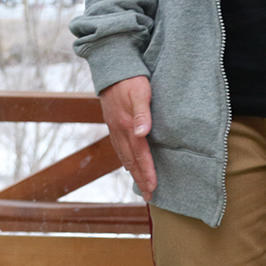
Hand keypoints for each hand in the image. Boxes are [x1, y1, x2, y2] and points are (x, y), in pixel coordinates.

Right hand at [100, 75, 155, 201]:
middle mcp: (119, 130)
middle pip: (131, 160)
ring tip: (141, 186)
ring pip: (124, 155)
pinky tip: (128, 164)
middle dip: (141, 179)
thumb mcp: (140, 92)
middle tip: (150, 197)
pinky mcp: (112, 123)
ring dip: (133, 172)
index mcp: (128, 125)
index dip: (147, 172)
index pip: (140, 154)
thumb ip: (142, 113)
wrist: (111, 68)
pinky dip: (124, 160)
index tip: (154, 188)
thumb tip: (141, 133)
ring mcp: (114, 128)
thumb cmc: (130, 79)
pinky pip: (118, 147)